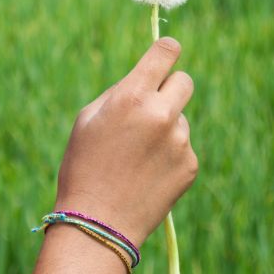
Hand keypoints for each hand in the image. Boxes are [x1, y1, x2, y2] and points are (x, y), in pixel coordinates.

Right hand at [53, 37, 198, 246]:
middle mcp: (161, 114)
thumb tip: (147, 78)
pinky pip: (183, 147)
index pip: (166, 53)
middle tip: (152, 106)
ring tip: (138, 155)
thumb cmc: (84, 166)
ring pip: (181, 119)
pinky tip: (147, 173)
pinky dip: (170, 155)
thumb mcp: (88, 119)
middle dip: (170, 88)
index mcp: (132, 96)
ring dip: (166, 127)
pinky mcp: (189, 166)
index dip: (167, 49)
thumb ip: (120, 92)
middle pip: (184, 81)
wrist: (98, 223)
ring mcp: (179, 142)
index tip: (167, 52)